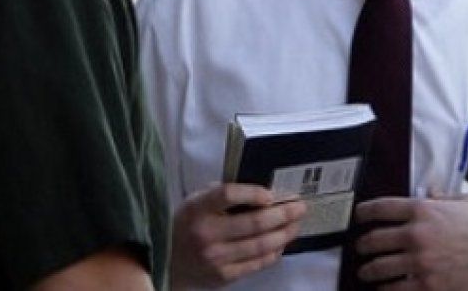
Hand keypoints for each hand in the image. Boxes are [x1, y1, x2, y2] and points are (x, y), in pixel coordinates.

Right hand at [169, 183, 307, 288]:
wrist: (166, 261)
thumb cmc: (187, 225)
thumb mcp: (196, 202)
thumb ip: (222, 195)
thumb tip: (263, 193)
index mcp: (197, 209)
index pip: (228, 195)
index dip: (253, 193)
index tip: (271, 194)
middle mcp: (206, 234)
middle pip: (253, 222)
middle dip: (283, 213)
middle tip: (300, 207)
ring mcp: (215, 258)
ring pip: (260, 245)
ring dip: (284, 233)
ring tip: (296, 225)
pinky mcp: (222, 276)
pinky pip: (256, 263)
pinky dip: (273, 252)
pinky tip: (281, 244)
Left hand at [352, 191, 467, 289]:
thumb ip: (443, 198)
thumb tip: (430, 191)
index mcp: (424, 211)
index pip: (381, 208)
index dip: (364, 212)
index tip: (359, 216)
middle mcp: (416, 235)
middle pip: (374, 240)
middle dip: (363, 244)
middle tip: (361, 247)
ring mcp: (420, 263)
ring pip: (378, 268)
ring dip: (368, 270)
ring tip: (366, 272)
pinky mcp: (428, 286)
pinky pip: (394, 290)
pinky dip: (386, 289)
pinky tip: (384, 288)